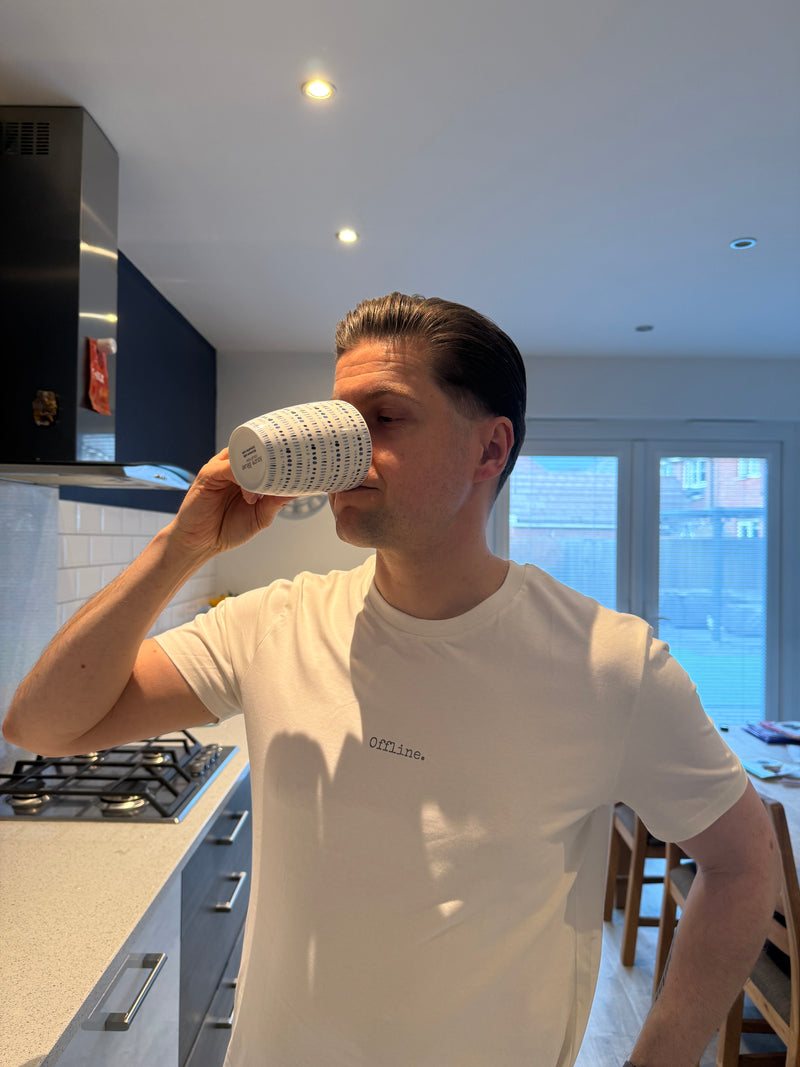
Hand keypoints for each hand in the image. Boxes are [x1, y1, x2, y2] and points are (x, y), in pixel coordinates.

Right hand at [165, 448, 294, 559]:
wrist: (200, 543)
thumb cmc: (228, 528)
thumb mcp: (261, 516)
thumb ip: (277, 501)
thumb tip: (299, 489)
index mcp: (249, 473)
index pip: (268, 455)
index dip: (284, 455)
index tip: (305, 460)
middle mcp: (236, 467)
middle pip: (257, 449)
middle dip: (276, 455)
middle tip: (296, 462)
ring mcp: (222, 468)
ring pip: (244, 456)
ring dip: (260, 467)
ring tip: (273, 481)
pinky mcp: (208, 475)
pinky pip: (227, 467)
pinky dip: (242, 475)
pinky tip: (250, 492)